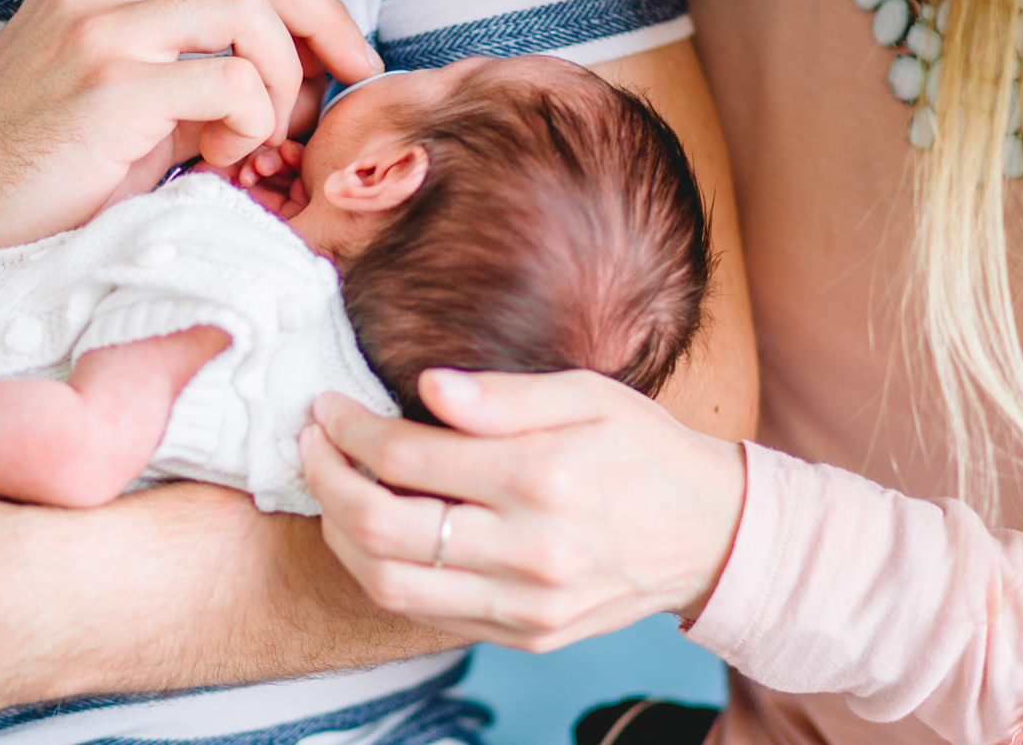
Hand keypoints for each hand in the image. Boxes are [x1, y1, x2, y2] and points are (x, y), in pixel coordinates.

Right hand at [0, 0, 379, 257]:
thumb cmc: (38, 167)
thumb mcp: (122, 96)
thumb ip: (193, 68)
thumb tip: (296, 74)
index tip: (338, 52)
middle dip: (321, 22)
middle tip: (345, 80)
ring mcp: (100, 29)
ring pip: (249, 10)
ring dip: (282, 80)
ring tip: (259, 138)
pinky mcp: (110, 86)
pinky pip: (230, 81)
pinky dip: (252, 120)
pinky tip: (221, 157)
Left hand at [300, 369, 745, 652]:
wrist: (712, 534)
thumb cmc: (643, 450)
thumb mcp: (587, 395)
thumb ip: (502, 395)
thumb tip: (426, 386)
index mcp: (543, 478)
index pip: (406, 456)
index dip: (348, 430)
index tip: (325, 408)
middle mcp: (531, 551)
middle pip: (382, 527)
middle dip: (326, 480)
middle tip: (310, 445)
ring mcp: (527, 605)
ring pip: (390, 584)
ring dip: (340, 535)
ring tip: (331, 491)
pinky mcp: (526, 636)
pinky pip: (425, 614)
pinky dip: (382, 574)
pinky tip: (373, 534)